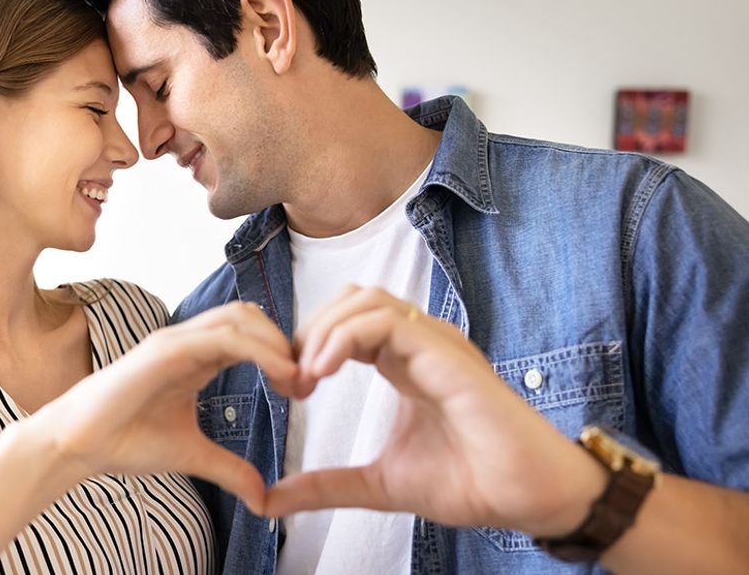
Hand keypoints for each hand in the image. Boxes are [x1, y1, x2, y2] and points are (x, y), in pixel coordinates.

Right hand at [29, 302, 302, 514]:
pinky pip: (221, 337)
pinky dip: (259, 350)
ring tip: (299, 379)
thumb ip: (230, 469)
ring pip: (241, 318)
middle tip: (310, 382)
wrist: (78, 444)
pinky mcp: (164, 349)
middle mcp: (187, 340)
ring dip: (278, 343)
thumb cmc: (125, 440)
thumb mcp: (192, 455)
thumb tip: (264, 499)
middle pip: (251, 316)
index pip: (250, 334)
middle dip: (286, 343)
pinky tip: (281, 377)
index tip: (306, 389)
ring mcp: (174, 340)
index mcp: (195, 356)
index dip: (283, 354)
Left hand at [267, 286, 606, 537]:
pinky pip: (388, 322)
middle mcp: (421, 343)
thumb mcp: (378, 484)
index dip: (308, 344)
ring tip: (304, 377)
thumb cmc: (471, 483)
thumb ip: (327, 485)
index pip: (346, 323)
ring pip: (365, 300)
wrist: (528, 498)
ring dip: (323, 331)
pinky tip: (323, 371)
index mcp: (405, 362)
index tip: (289, 388)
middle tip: (290, 380)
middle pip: (350, 300)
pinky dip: (345, 337)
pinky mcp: (447, 353)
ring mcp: (436, 343)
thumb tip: (272, 500)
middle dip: (309, 331)